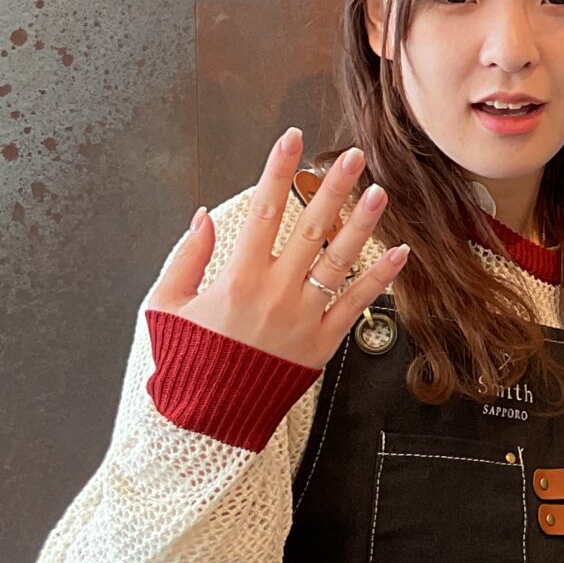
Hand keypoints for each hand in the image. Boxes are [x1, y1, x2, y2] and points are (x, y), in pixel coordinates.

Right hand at [147, 127, 409, 369]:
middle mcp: (275, 293)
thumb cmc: (185, 364)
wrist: (206, 423)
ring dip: (362, 224)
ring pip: (338, 261)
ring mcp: (302, 318)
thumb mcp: (165, 307)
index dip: (279, 171)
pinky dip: (378, 278)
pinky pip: (355, 305)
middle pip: (310, 228)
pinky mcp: (321, 344)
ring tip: (380, 192)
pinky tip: (399, 253)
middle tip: (353, 156)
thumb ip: (186, 258)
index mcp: (237, 278)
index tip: (292, 139)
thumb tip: (203, 217)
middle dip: (333, 187)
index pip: (264, 211)